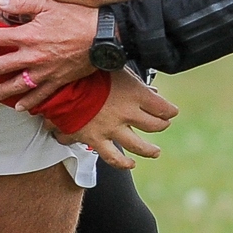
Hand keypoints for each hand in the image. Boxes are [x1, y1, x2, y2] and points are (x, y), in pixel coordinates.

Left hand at [0, 0, 99, 107]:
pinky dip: (28, 103)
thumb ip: (22, 4)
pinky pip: (40, 95)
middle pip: (0, 65)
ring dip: (2, 90)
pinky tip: (19, 107)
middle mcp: (32, 57)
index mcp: (28, 36)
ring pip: (17, 85)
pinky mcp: (57, 81)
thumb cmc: (78, 17)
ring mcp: (44, 72)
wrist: (103, 36)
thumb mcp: (48, 4)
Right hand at [57, 69, 177, 170]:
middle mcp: (127, 113)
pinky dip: (123, 163)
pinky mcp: (96, 139)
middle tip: (163, 125)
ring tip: (155, 152)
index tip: (171, 111)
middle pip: (154, 125)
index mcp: (135, 93)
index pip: (163, 107)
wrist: (60, 83)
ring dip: (149, 150)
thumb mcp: (116, 68)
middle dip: (161, 125)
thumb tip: (151, 90)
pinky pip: (113, 157)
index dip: (170, 110)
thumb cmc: (87, 71)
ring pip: (138, 146)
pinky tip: (130, 164)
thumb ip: (134, 81)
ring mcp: (112, 128)